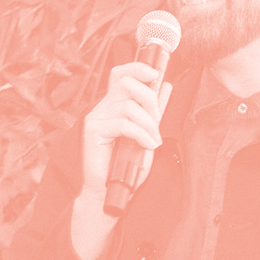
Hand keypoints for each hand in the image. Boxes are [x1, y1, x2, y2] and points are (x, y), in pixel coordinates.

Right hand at [78, 60, 170, 198]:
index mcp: (113, 105)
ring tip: (153, 140)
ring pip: (127, 105)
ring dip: (148, 123)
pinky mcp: (93, 131)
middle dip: (148, 97)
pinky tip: (146, 145)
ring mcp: (95, 118)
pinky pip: (123, 124)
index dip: (137, 67)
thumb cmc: (126, 167)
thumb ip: (154, 111)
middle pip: (125, 82)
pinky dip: (141, 134)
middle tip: (157, 118)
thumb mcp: (147, 133)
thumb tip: (166, 86)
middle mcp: (102, 108)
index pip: (121, 74)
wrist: (110, 191)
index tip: (155, 73)